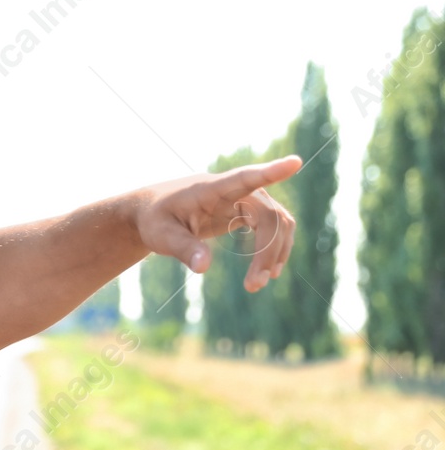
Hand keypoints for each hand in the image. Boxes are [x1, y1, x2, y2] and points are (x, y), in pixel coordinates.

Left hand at [131, 154, 299, 292]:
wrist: (154, 213)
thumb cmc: (156, 220)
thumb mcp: (161, 236)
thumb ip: (183, 249)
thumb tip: (204, 268)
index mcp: (211, 188)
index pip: (245, 177)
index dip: (270, 172)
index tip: (294, 163)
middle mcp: (235, 190)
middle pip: (269, 215)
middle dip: (268, 251)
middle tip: (254, 286)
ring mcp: (245, 199)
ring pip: (277, 222)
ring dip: (275, 253)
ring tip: (256, 285)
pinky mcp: (247, 211)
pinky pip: (273, 227)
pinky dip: (274, 249)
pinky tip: (266, 272)